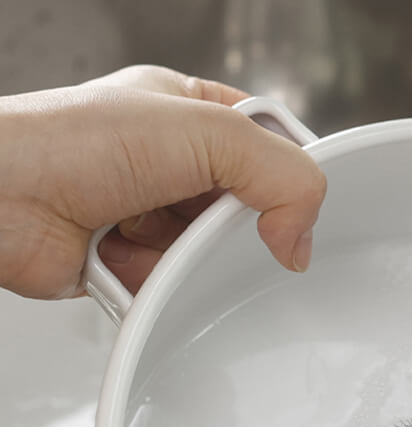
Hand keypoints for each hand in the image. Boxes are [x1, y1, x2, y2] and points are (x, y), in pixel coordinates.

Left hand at [0, 65, 326, 298]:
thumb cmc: (67, 141)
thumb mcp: (203, 130)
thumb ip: (279, 173)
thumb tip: (301, 235)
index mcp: (188, 111)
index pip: (268, 143)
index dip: (289, 175)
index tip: (298, 206)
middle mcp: (169, 162)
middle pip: (245, 208)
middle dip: (236, 226)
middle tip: (219, 226)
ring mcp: (149, 213)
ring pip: (211, 255)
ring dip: (195, 259)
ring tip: (163, 244)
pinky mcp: (130, 263)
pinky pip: (175, 287)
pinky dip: (165, 287)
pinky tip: (139, 267)